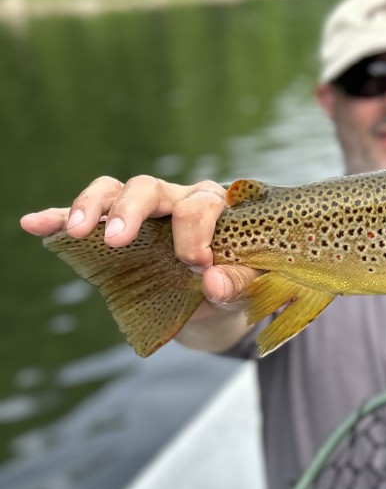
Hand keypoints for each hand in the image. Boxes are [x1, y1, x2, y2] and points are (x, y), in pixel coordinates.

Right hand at [20, 174, 260, 310]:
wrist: (217, 300)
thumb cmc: (236, 282)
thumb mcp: (248, 286)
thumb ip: (237, 282)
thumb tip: (213, 282)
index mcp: (213, 204)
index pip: (198, 205)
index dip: (196, 235)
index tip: (198, 266)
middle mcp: (176, 197)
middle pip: (148, 187)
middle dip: (130, 211)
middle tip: (117, 240)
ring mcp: (144, 212)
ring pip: (113, 191)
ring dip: (92, 207)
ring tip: (76, 231)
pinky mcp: (117, 230)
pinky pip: (85, 218)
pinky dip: (59, 217)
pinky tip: (34, 223)